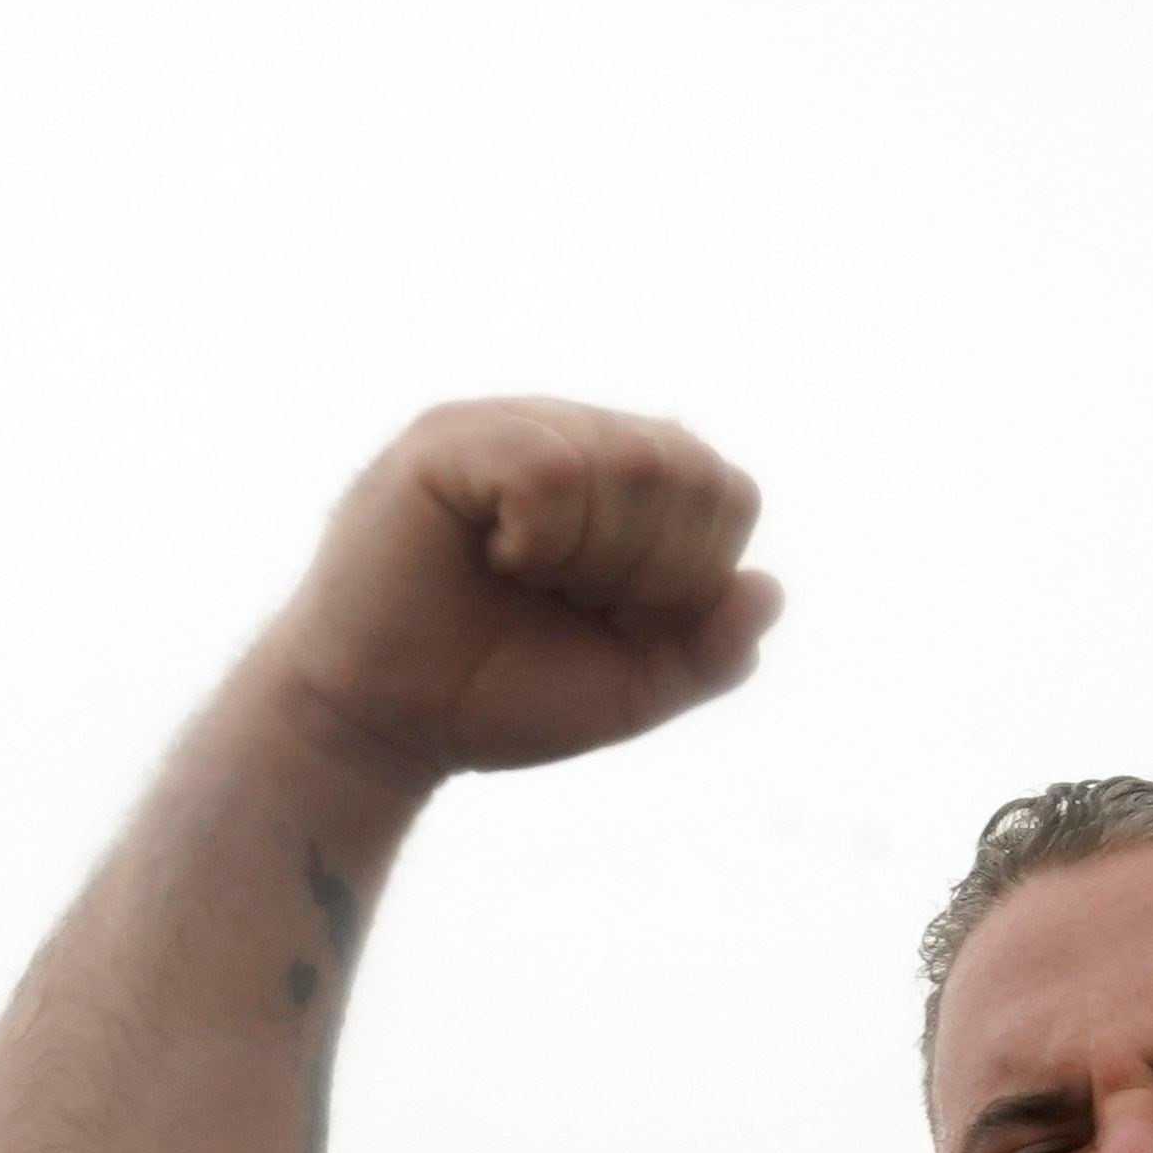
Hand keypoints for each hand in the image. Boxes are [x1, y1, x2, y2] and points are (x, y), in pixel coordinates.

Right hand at [249, 400, 780, 796]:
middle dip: (648, 567)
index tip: (619, 617)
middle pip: (688, 469)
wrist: (383, 725)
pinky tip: (500, 554)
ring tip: (527, 575)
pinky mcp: (448, 441)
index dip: (693, 573)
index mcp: (629, 487)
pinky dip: (541, 531)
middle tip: (571, 599)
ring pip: (628, 458)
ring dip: (593, 551)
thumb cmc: (499, 696)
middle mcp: (577, 438)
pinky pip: (548, 462)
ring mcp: (511, 427)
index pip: (727, 492)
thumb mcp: (632, 690)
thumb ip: (712, 652)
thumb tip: (769, 589)